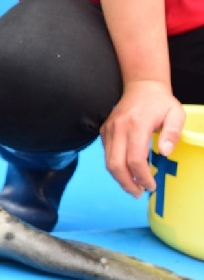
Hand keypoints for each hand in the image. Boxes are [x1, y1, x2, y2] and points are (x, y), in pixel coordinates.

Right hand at [100, 80, 185, 197]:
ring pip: (108, 162)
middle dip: (126, 183)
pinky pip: (107, 154)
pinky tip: (128, 171)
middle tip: (138, 193)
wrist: (140, 86)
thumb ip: (173, 133)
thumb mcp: (176, 114)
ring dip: (120, 178)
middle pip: (116, 164)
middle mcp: (118, 128)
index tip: (151, 186)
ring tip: (133, 186)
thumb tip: (164, 153)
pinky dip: (116, 167)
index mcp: (136, 125)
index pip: (135, 159)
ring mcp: (108, 130)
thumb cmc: (160, 102)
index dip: (142, 177)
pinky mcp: (104, 131)